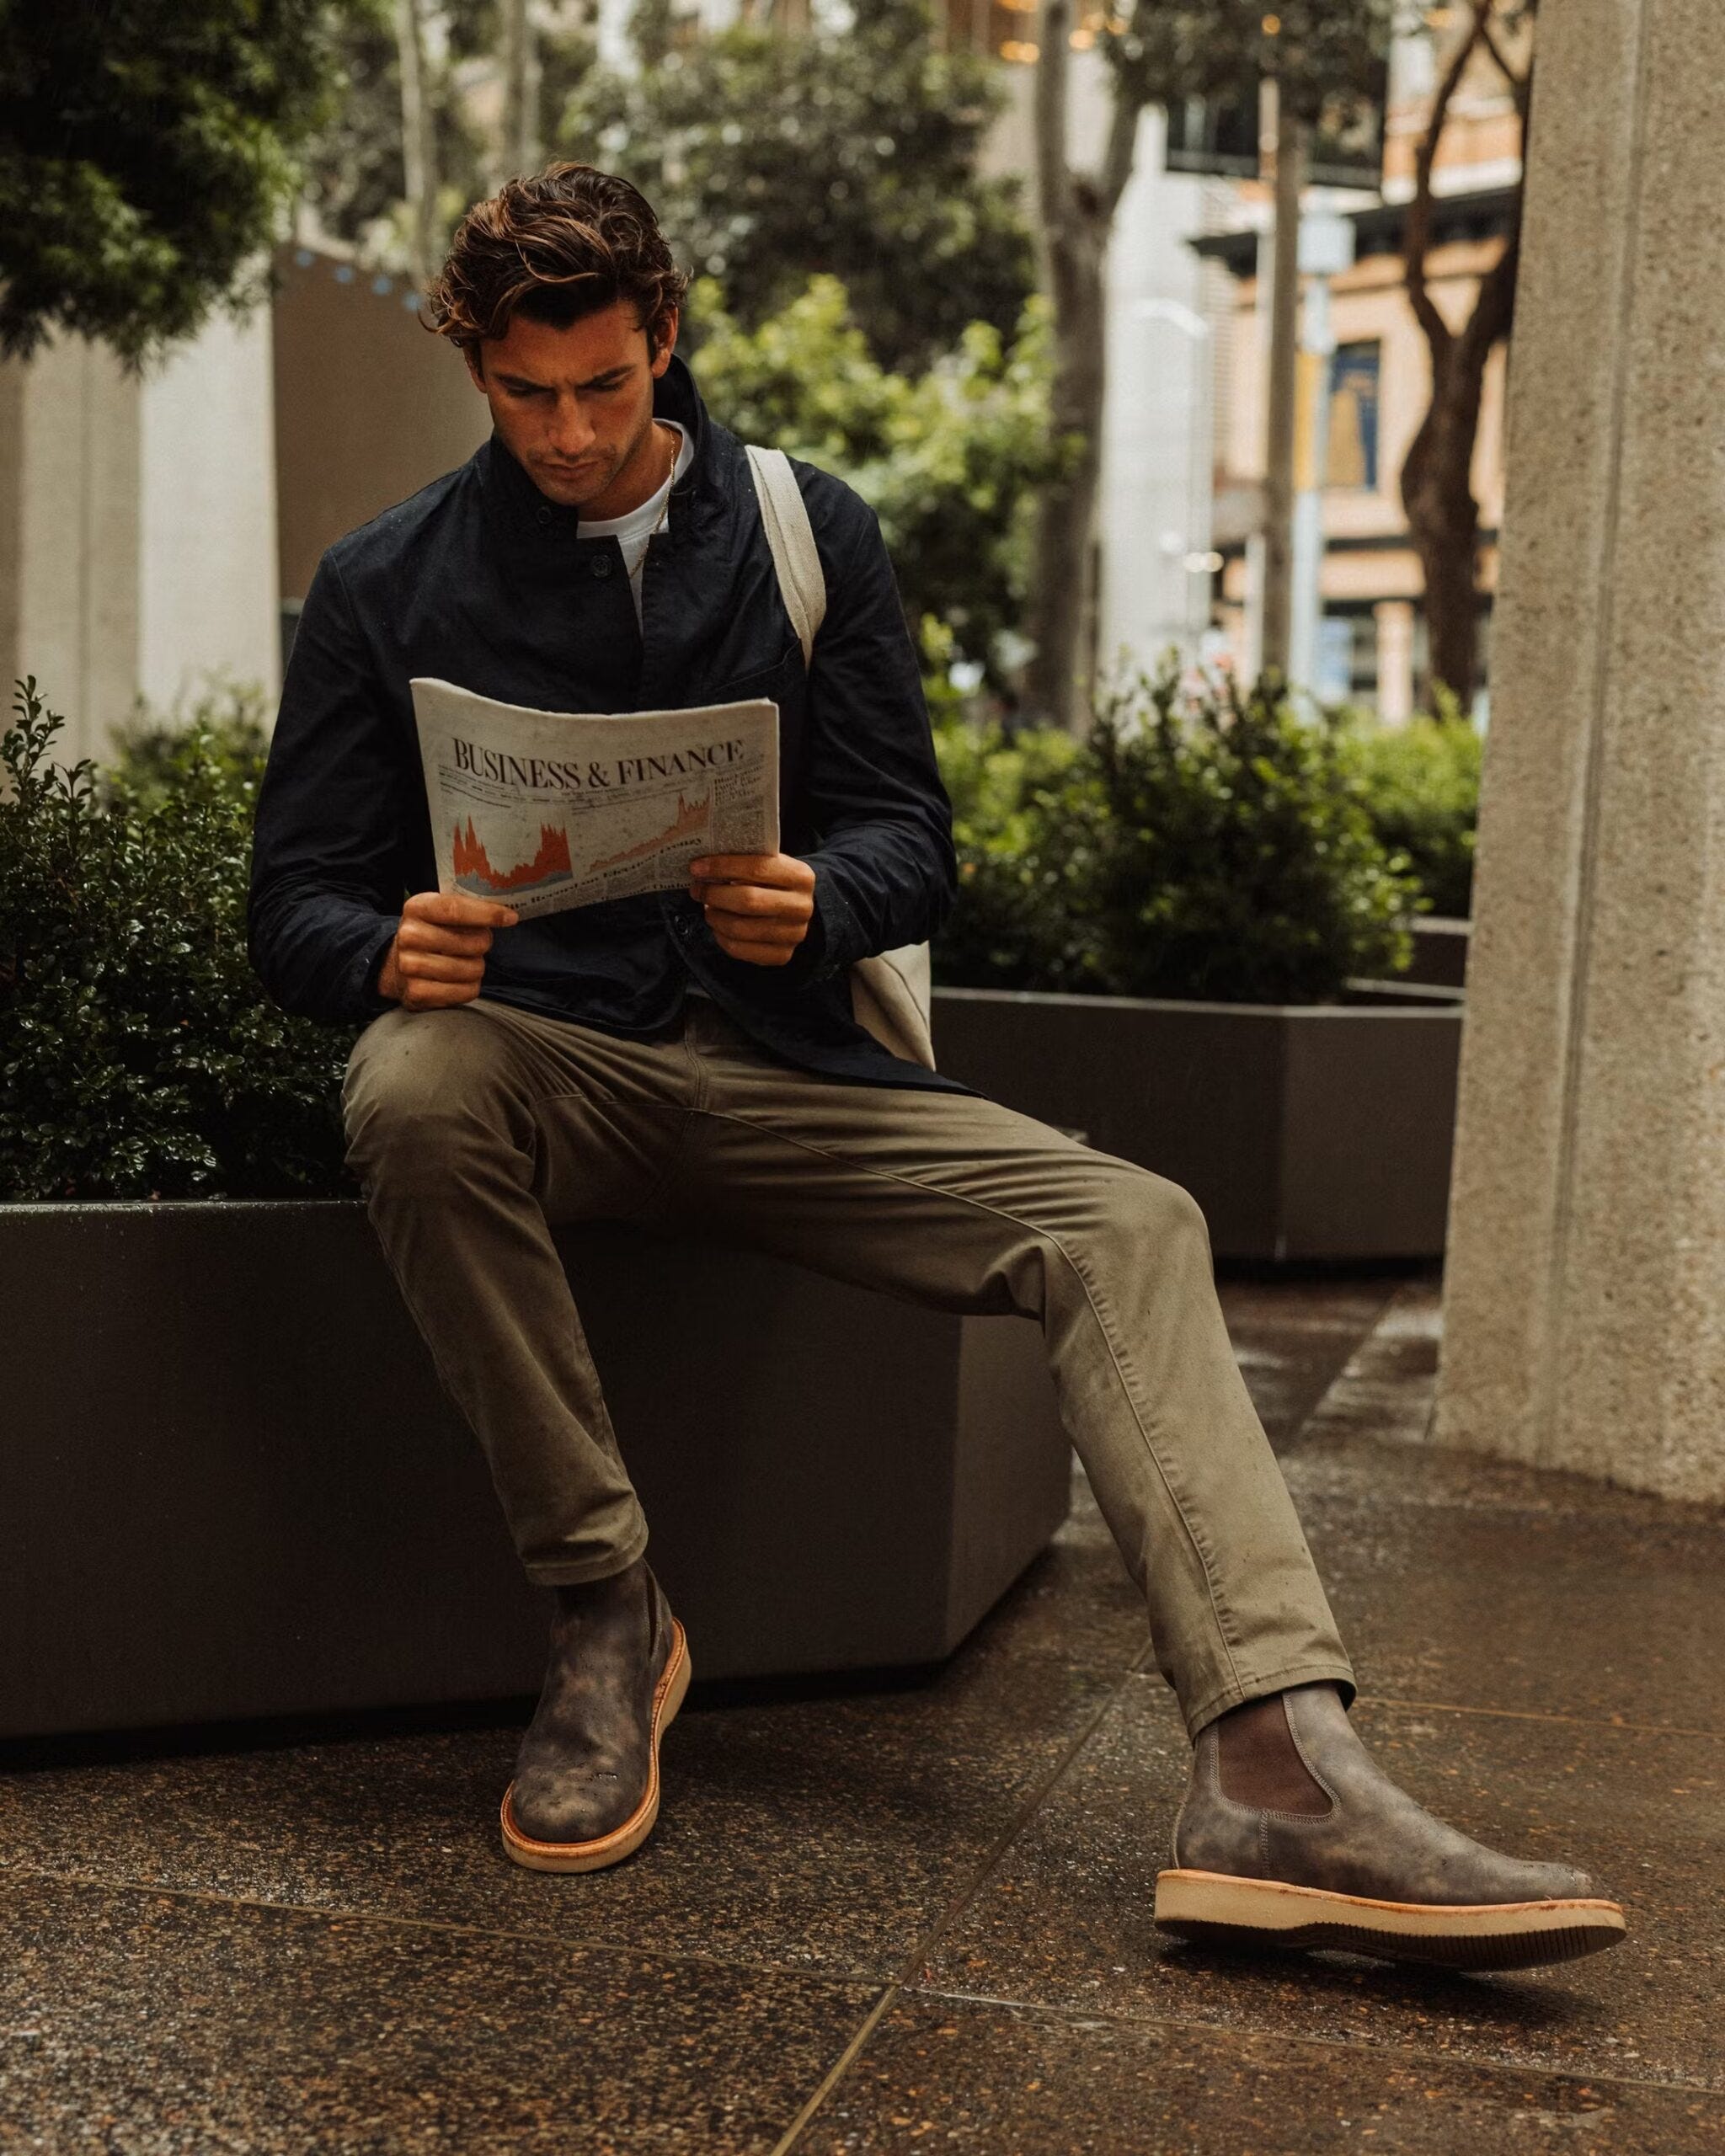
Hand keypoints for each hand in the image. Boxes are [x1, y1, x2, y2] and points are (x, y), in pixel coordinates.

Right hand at [376, 890, 518, 1009]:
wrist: (397, 965)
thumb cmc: (431, 934)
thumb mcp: (439, 912)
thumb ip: (466, 908)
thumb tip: (507, 914)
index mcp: (416, 908)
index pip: (455, 909)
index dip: (487, 913)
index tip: (510, 918)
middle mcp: (409, 936)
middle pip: (471, 943)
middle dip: (483, 944)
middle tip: (476, 945)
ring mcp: (409, 966)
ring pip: (471, 969)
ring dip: (477, 967)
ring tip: (465, 962)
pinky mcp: (417, 993)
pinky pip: (466, 991)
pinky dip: (470, 987)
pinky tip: (459, 980)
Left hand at [688, 853, 814, 967]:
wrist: (797, 911)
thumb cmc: (775, 883)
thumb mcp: (771, 865)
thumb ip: (746, 862)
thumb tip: (705, 866)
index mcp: (801, 877)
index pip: (757, 868)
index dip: (723, 867)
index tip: (697, 867)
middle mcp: (801, 907)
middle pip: (747, 900)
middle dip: (714, 894)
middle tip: (697, 889)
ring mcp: (793, 934)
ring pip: (739, 928)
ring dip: (714, 917)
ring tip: (707, 907)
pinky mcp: (781, 955)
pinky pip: (739, 949)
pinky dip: (720, 936)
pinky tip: (717, 925)